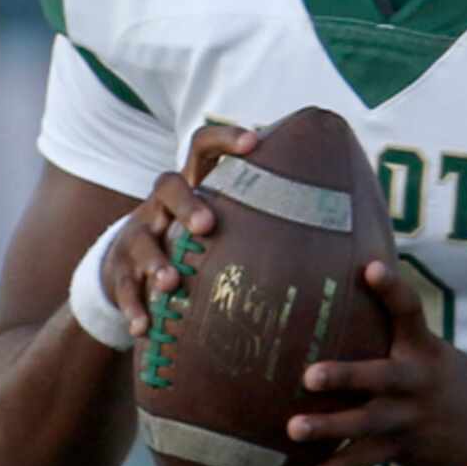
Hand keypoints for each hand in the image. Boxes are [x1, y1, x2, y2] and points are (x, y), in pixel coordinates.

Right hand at [98, 123, 258, 337]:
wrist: (130, 265)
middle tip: (208, 226)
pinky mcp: (119, 271)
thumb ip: (267, 212)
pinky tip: (146, 327)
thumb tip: (347, 220)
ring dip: (155, 261)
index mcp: (193, 184)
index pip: (204, 146)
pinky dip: (134, 306)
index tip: (255, 142)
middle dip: (187, 204)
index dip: (226, 139)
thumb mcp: (226, 217)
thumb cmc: (199, 239)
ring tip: (171, 283)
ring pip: (140, 238)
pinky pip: (122, 287)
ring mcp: (137, 235)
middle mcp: (161, 204)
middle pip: (167, 186)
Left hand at [285, 260, 466, 465]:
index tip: (370, 269)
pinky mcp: (399, 448)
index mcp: (422, 348)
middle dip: (347, 376)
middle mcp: (416, 381)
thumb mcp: (425, 348)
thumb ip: (387, 328)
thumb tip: (339, 283)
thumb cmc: (438, 376)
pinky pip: (357, 464)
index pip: (410, 311)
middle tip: (310, 375)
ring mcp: (408, 417)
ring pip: (366, 424)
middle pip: (382, 377)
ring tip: (293, 429)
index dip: (392, 289)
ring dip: (330, 428)